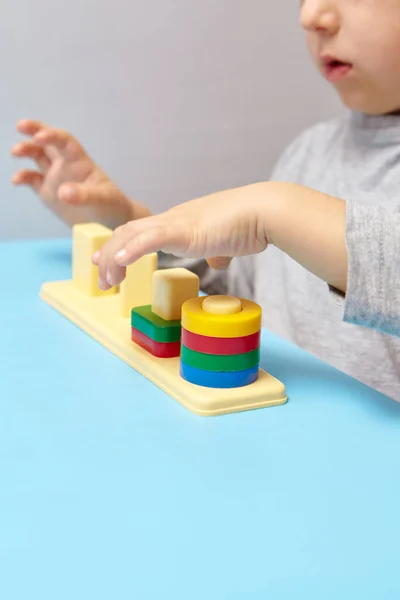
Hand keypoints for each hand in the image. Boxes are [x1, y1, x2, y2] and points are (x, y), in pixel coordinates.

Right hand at [11, 119, 150, 228]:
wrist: (110, 222)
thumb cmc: (111, 205)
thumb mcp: (103, 199)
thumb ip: (84, 195)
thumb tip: (63, 192)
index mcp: (79, 161)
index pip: (65, 141)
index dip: (52, 135)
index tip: (39, 137)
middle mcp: (65, 165)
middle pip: (48, 142)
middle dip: (34, 130)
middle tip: (20, 126)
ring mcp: (55, 178)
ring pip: (37, 156)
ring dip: (26, 150)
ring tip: (15, 152)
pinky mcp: (48, 192)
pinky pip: (32, 180)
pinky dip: (23, 177)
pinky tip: (16, 180)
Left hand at [92, 183, 269, 289]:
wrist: (263, 210)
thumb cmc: (249, 224)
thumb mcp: (227, 243)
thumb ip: (219, 251)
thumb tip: (219, 262)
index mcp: (179, 223)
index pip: (139, 231)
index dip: (119, 245)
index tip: (108, 262)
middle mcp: (171, 219)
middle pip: (127, 233)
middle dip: (108, 256)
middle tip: (101, 280)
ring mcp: (177, 223)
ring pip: (132, 236)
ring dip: (114, 258)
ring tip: (107, 281)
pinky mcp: (186, 230)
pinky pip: (152, 238)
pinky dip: (133, 249)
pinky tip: (120, 261)